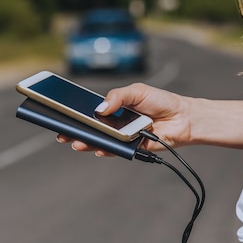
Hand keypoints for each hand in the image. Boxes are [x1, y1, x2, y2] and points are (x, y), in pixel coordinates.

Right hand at [57, 83, 191, 156]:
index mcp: (113, 107)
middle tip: (62, 131)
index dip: (74, 112)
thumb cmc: (161, 101)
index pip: (89, 111)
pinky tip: (100, 149)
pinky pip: (116, 151)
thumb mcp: (137, 91)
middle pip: (91, 128)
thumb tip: (99, 108)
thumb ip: (117, 97)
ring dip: (88, 142)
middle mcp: (115, 123)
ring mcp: (122, 136)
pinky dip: (107, 150)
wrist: (183, 117)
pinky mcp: (131, 148)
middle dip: (75, 130)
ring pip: (100, 141)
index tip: (59, 113)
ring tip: (77, 142)